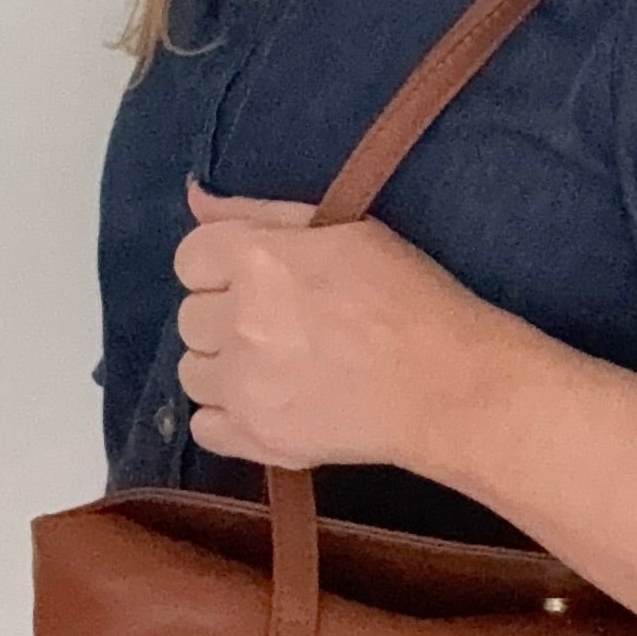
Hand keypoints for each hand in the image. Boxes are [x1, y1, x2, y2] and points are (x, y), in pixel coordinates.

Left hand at [172, 175, 508, 474]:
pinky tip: (267, 402)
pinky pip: (203, 426)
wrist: (448, 384)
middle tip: (279, 322)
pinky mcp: (256, 437)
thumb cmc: (409, 298)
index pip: (190, 258)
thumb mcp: (344, 230)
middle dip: (224, 315)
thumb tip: (195, 197)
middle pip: (189, 316)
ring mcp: (245, 386)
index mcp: (261, 261)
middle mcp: (241, 321)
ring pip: (190, 372)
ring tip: (276, 364)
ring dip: (223, 365)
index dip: (221, 266)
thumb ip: (260, 212)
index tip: (256, 277)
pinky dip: (227, 416)